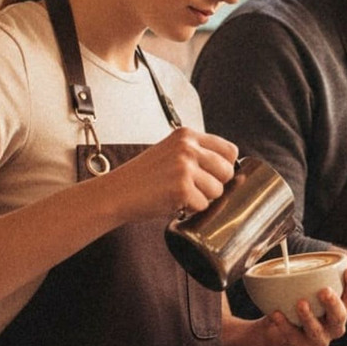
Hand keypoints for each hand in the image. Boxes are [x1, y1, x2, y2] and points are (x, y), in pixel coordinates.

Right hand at [105, 126, 236, 223]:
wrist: (116, 192)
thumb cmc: (142, 177)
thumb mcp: (170, 151)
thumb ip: (196, 153)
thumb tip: (230, 168)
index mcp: (187, 135)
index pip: (230, 150)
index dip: (224, 167)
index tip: (211, 175)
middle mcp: (188, 147)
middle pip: (228, 171)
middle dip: (216, 185)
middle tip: (194, 189)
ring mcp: (185, 167)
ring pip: (218, 191)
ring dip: (203, 199)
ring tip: (181, 195)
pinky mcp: (182, 188)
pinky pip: (203, 206)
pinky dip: (190, 210)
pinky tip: (173, 202)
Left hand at [264, 266, 346, 345]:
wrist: (277, 330)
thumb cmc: (295, 303)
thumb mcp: (304, 288)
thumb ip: (305, 273)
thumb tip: (290, 249)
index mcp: (339, 306)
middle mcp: (333, 325)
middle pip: (340, 316)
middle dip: (333, 304)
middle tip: (324, 291)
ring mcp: (318, 338)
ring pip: (317, 332)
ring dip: (309, 317)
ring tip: (301, 303)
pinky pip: (293, 337)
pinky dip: (284, 325)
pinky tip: (276, 313)